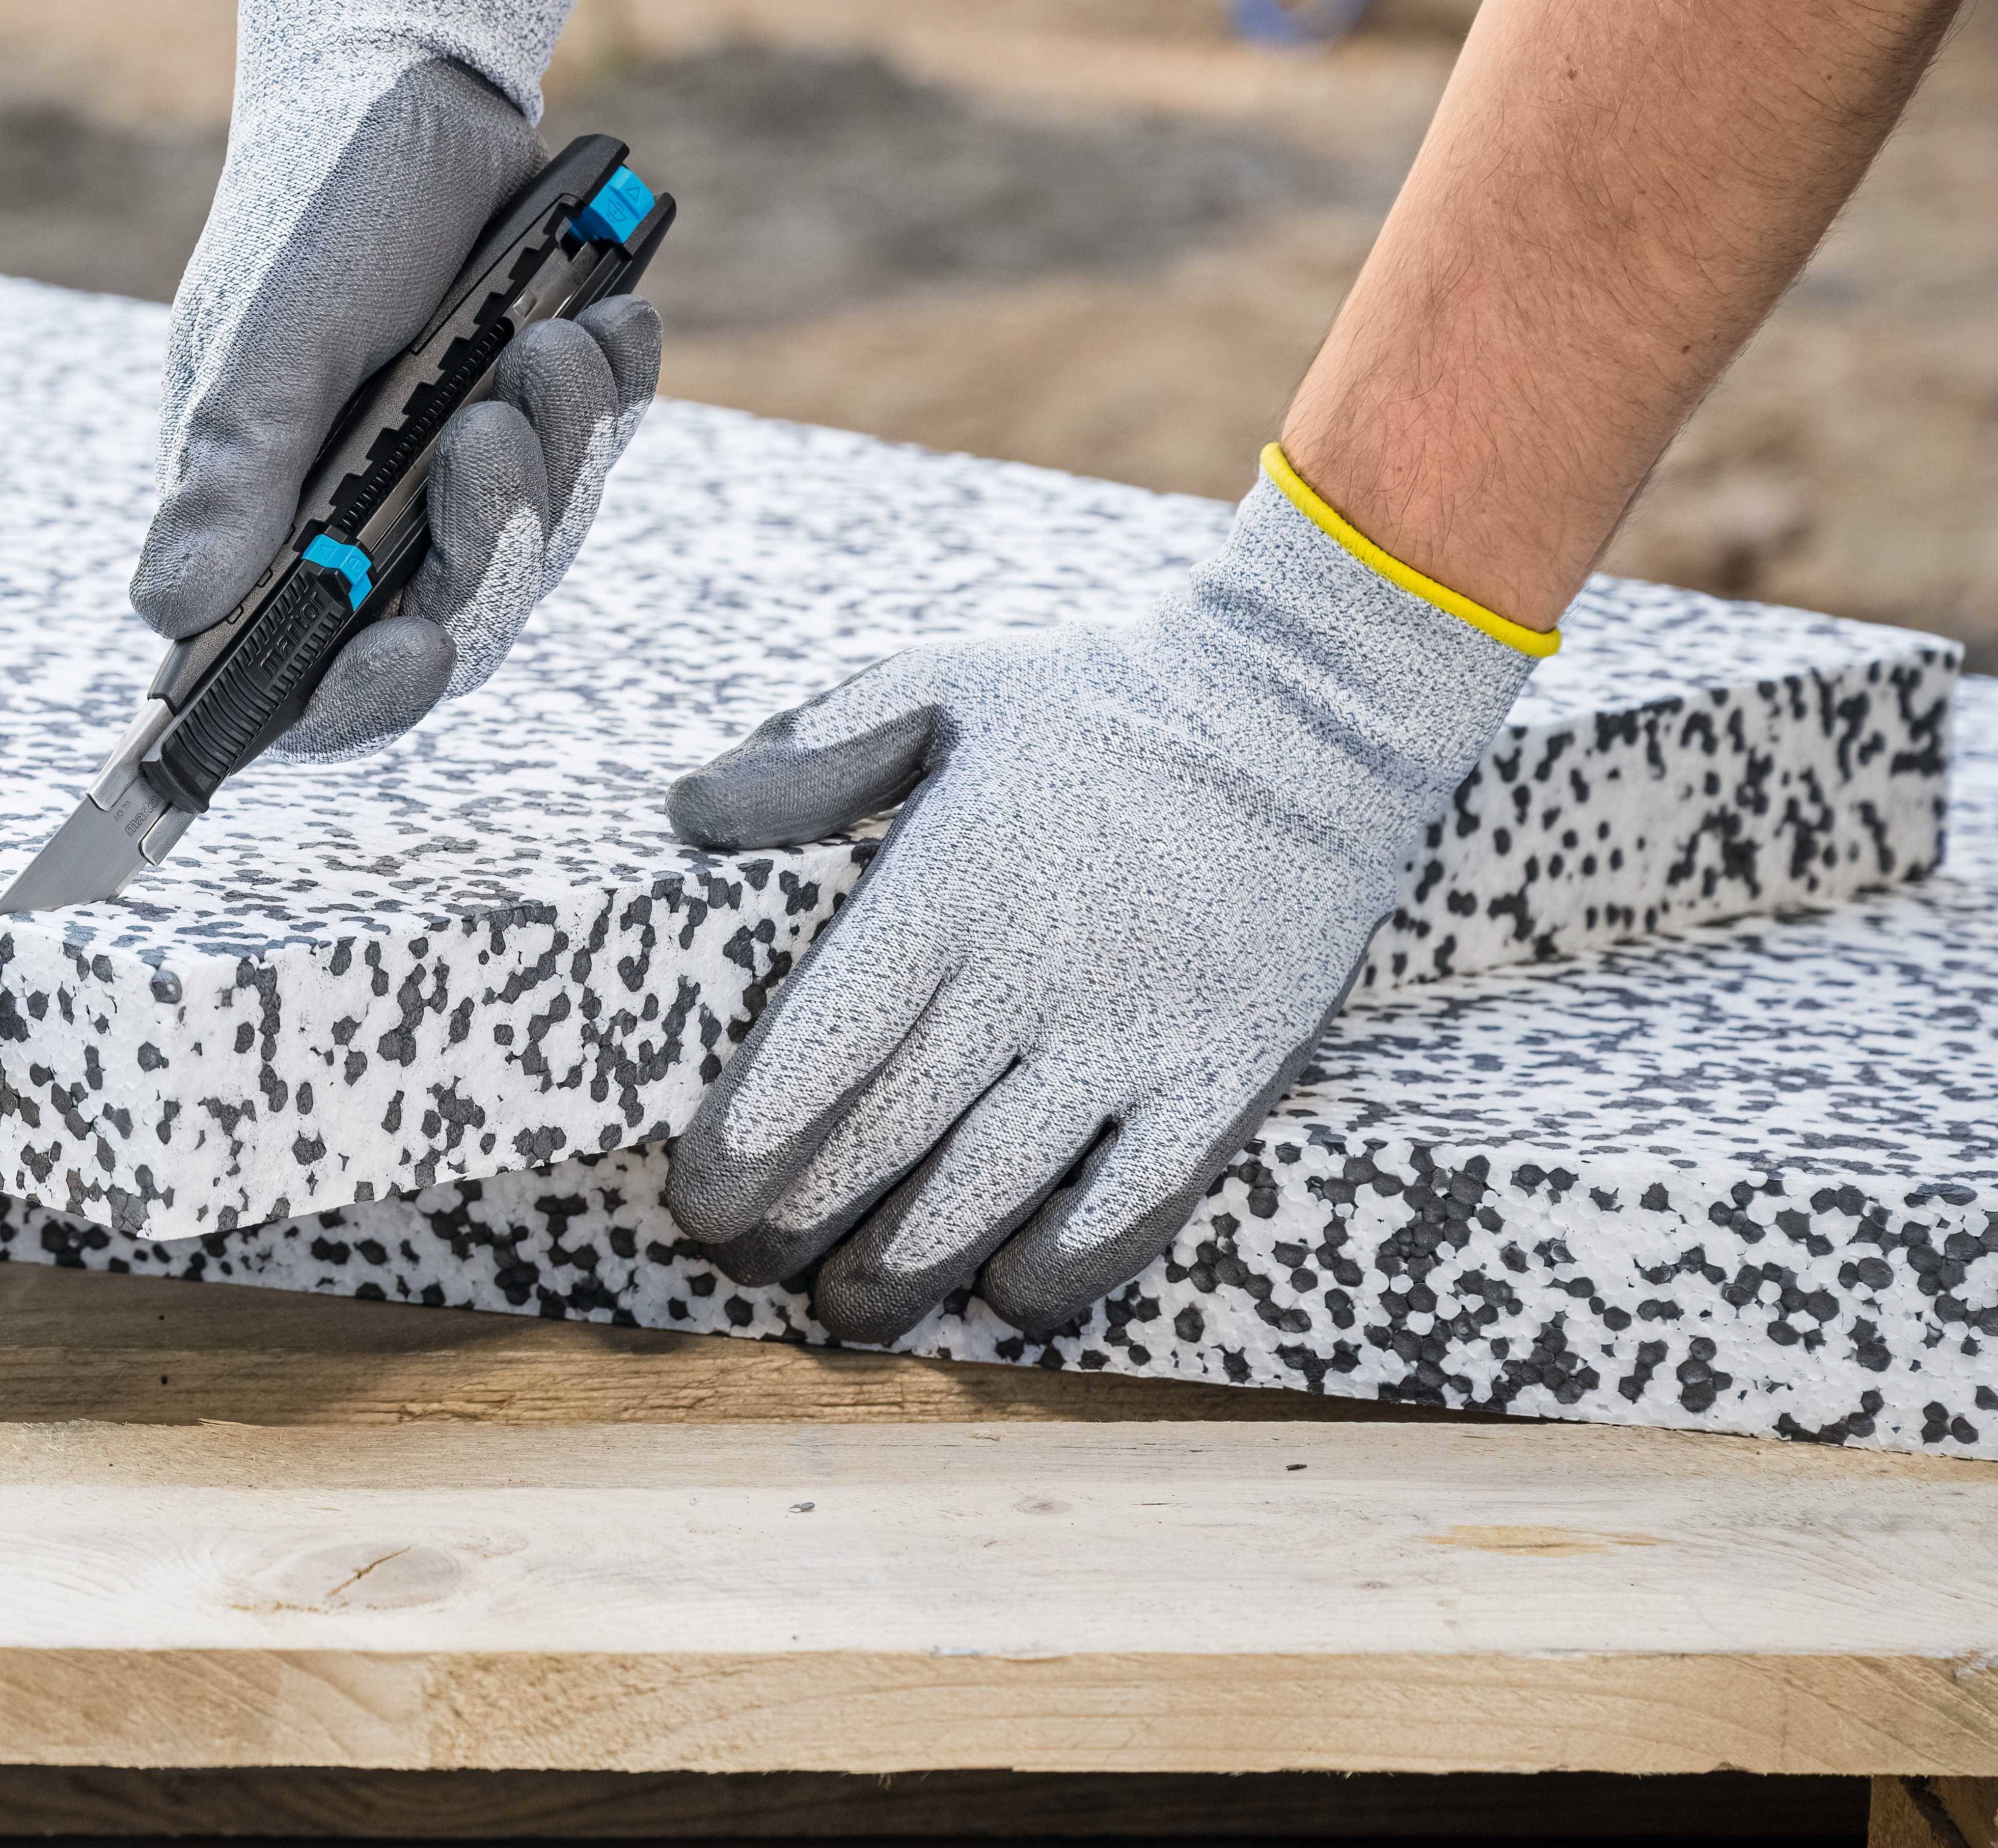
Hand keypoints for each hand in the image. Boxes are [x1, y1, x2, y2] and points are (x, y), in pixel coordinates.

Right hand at [138, 0, 662, 756]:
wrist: (408, 84)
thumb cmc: (311, 210)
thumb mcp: (266, 338)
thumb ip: (228, 474)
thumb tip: (168, 611)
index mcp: (266, 522)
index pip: (308, 677)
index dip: (358, 698)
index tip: (408, 649)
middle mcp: (362, 523)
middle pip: (449, 624)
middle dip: (488, 539)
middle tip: (492, 431)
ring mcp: (455, 478)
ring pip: (536, 547)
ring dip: (560, 453)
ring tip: (552, 343)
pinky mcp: (535, 422)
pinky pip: (598, 463)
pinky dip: (614, 400)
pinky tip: (611, 322)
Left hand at [659, 451, 1548, 1343]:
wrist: (1307, 708)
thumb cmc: (1097, 701)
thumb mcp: (940, 684)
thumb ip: (811, 751)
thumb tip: (690, 810)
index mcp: (951, 882)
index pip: (825, 1043)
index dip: (751, 1141)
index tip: (699, 1204)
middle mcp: (1036, 972)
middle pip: (889, 1135)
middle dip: (800, 1222)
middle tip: (745, 1266)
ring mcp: (1138, 1032)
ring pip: (993, 1189)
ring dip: (906, 1267)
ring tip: (844, 1313)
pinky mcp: (1230, 1070)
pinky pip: (1135, 1202)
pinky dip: (1063, 1263)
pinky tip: (1005, 1294)